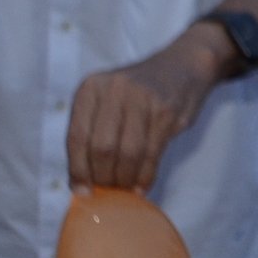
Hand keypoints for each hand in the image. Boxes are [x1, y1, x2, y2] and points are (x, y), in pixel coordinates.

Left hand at [67, 32, 221, 190]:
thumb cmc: (138, 91)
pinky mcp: (166, 112)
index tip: (82, 191)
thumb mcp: (107, 99)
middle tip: (107, 191)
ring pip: (127, 153)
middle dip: (103, 177)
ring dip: (124, 179)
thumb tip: (81, 179)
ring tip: (124, 189)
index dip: (78, 169)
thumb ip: (92, 130)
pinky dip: (145, 176)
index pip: (76, 136)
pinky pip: (151, 153)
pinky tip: (141, 186)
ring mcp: (142, 99)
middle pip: (101, 147)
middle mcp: (114, 89)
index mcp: (91, 88)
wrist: (181, 66)